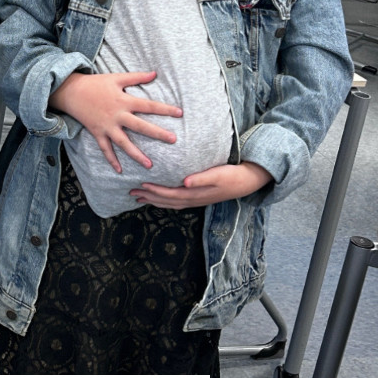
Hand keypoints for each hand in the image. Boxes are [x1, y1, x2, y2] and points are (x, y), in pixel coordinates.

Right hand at [49, 70, 181, 172]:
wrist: (71, 92)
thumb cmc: (95, 83)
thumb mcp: (116, 77)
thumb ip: (137, 77)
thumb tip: (155, 73)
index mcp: (124, 100)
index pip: (149, 106)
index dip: (165, 109)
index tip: (180, 113)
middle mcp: (117, 115)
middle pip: (140, 126)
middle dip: (157, 133)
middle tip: (173, 140)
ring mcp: (107, 126)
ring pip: (124, 143)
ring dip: (137, 154)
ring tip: (150, 165)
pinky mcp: (97, 133)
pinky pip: (105, 149)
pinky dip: (111, 160)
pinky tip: (120, 171)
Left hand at [130, 161, 273, 208]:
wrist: (247, 181)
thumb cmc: (232, 175)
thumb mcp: (217, 174)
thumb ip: (201, 178)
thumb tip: (184, 182)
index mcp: (195, 194)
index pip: (169, 194)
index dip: (154, 191)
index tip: (140, 185)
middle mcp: (193, 200)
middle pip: (165, 200)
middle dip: (148, 197)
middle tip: (131, 192)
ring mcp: (196, 200)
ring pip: (170, 203)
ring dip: (154, 201)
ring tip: (139, 197)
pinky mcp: (198, 198)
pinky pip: (176, 202)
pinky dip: (164, 201)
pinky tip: (159, 198)